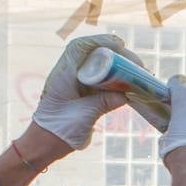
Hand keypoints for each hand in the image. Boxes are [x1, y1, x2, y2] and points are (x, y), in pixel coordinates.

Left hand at [31, 34, 134, 149]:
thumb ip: (103, 103)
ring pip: (100, 66)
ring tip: (139, 73)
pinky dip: (117, 81)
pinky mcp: (84, 93)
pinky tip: (131, 85)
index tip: (120, 45)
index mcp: (63, 75)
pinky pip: (102, 81)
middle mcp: (70, 74)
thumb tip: (126, 95)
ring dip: (120, 68)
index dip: (100, 41)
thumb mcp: (84, 116)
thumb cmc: (59, 130)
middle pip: (94, 55)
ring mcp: (77, 83)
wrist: (46, 144)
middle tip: (138, 64)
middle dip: (117, 55)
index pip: (80, 47)